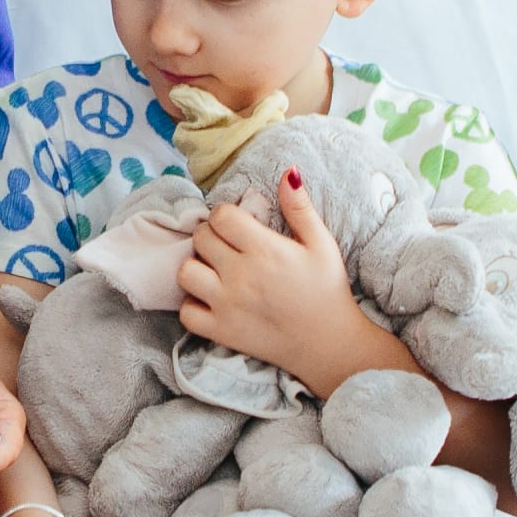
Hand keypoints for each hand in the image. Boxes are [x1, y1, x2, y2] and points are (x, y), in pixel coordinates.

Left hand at [178, 171, 380, 383]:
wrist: (330, 344)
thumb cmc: (327, 290)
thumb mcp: (322, 244)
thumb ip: (300, 208)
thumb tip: (288, 171)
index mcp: (265, 250)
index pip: (221, 216)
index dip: (226, 216)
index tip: (237, 226)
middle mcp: (240, 275)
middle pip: (200, 239)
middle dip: (211, 237)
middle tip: (227, 248)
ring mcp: (227, 305)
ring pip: (186, 272)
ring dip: (197, 268)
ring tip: (215, 272)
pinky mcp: (221, 332)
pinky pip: (186, 313)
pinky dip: (193, 306)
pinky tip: (211, 301)